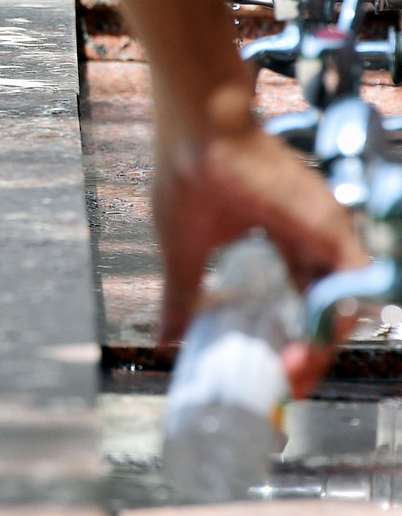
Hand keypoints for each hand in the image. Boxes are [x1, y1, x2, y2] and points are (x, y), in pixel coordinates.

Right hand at [152, 118, 367, 395]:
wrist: (195, 130)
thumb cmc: (186, 176)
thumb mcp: (182, 254)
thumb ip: (182, 299)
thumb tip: (165, 341)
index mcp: (284, 239)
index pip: (301, 301)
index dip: (290, 340)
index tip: (271, 372)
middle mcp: (312, 237)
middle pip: (325, 309)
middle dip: (309, 355)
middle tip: (285, 385)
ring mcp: (324, 231)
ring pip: (344, 303)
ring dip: (322, 348)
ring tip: (292, 376)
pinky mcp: (327, 226)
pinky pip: (351, 286)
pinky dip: (335, 323)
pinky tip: (308, 351)